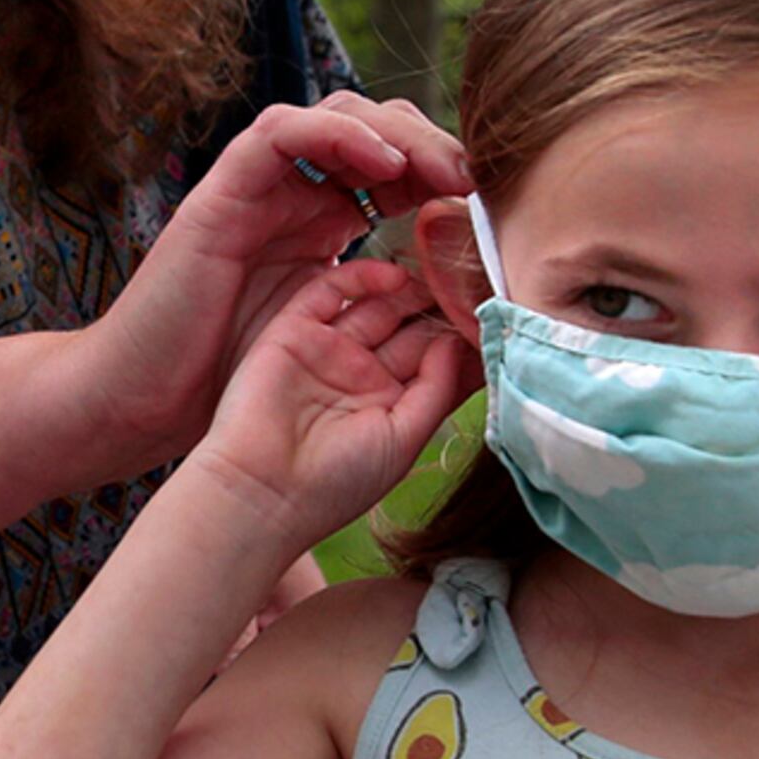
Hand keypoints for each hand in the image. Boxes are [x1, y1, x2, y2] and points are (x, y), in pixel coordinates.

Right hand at [83, 98, 471, 469]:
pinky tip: (380, 166)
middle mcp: (293, 196)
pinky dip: (334, 135)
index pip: (397, 166)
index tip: (490, 207)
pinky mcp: (221, 192)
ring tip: (440, 169)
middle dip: (432, 145)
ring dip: (396, 132)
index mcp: (322, 223)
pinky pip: (279, 132)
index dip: (446, 174)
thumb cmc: (231, 388)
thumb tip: (469, 311)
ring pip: (336, 114)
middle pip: (377, 130)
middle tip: (475, 181)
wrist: (144, 405)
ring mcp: (256, 189)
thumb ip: (391, 316)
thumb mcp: (336, 344)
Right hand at [183, 259, 477, 554]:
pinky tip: (396, 275)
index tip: (496, 313)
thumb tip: (458, 340)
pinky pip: (331, 291)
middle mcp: (360, 374)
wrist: (262, 490)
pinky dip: (362, 277)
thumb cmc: (334, 482)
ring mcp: (328, 350)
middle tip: (472, 277)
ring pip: (375, 305)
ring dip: (408, 288)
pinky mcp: (294, 330)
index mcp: (389, 406)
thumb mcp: (404, 438)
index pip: (433, 361)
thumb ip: (436, 387)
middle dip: (439, 306)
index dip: (461, 338)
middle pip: (408, 328)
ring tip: (440, 268)